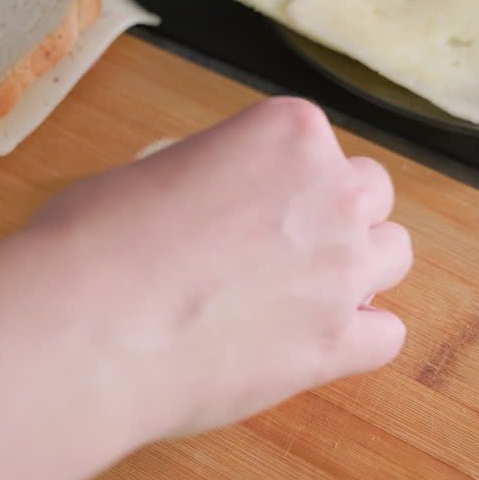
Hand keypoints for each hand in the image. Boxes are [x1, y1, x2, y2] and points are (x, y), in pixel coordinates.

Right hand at [29, 97, 412, 441]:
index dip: (287, 182)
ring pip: (393, 257)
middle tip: (284, 248)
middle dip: (336, 218)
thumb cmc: (93, 243)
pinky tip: (314, 346)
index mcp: (288, 133)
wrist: (85, 329)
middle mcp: (332, 193)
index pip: (318, 148)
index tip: (253, 207)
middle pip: (370, 195)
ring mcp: (342, 270)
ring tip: (300, 296)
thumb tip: (204, 208)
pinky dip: (358, 340)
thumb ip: (208, 181)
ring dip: (357, 271)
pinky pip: (387, 334)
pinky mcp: (336, 343)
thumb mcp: (149, 172)